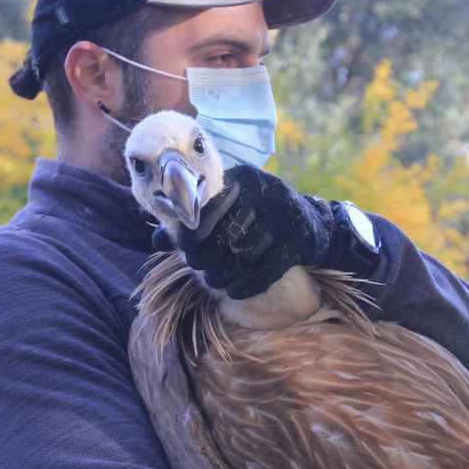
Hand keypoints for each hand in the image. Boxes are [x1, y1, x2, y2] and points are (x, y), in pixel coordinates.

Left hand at [168, 165, 337, 298]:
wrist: (311, 224)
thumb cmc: (259, 217)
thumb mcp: (231, 209)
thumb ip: (196, 220)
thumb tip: (156, 240)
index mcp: (243, 177)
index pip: (210, 204)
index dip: (193, 230)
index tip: (183, 248)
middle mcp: (266, 189)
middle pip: (226, 232)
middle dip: (207, 256)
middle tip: (199, 269)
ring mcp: (285, 214)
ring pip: (244, 253)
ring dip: (223, 274)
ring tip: (213, 281)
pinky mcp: (300, 239)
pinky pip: (266, 269)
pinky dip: (246, 284)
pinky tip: (234, 291)